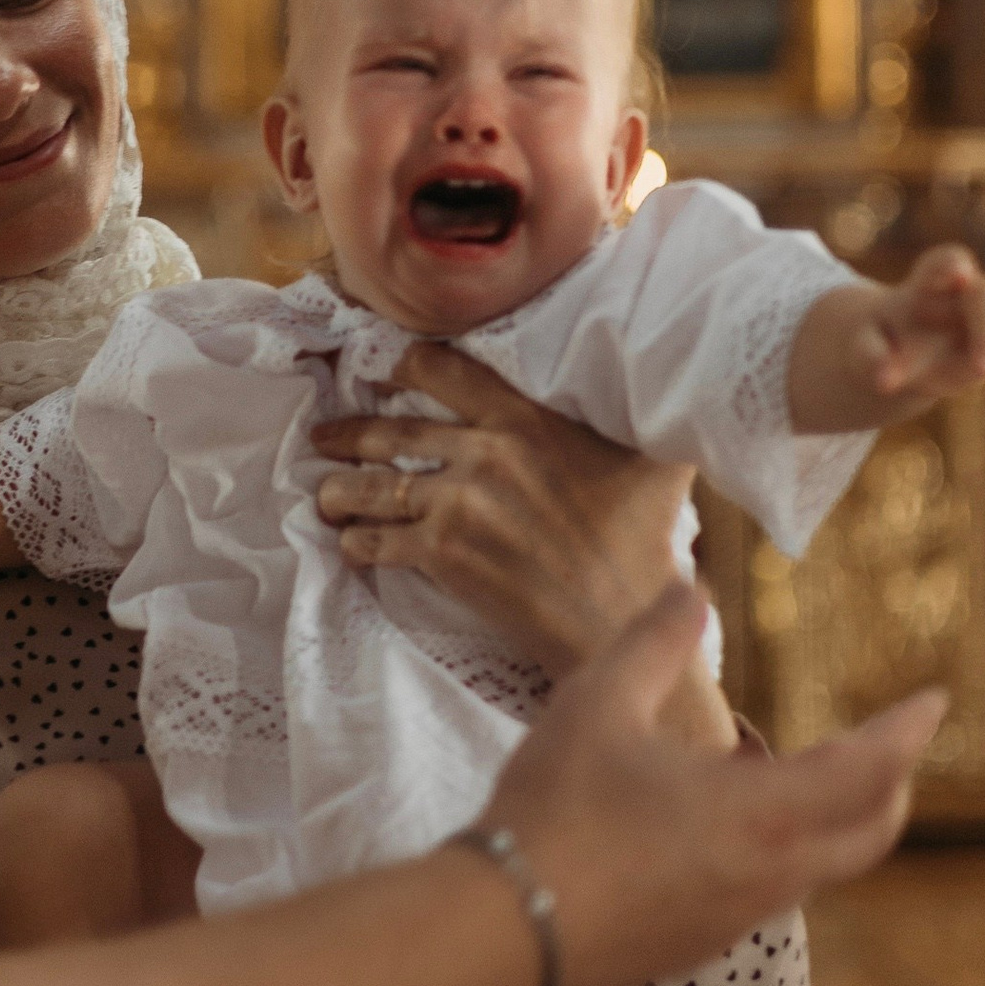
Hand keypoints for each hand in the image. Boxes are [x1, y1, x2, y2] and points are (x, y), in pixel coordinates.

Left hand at [311, 342, 695, 678]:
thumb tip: (661, 371)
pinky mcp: (445, 557)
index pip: (442, 372)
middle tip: (323, 435)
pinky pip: (382, 543)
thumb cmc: (647, 539)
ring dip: (342, 489)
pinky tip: (347, 543)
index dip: (403, 366)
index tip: (382, 371)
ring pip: (377, 488)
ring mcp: (458, 506)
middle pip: (393, 433)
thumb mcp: (652, 455)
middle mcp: (483, 454)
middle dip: (350, 433)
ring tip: (323, 493)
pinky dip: (359, 543)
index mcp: (526, 419)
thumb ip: (636, 410)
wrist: (624, 619)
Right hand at [490, 584, 939, 985]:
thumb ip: (653, 642)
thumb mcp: (598, 704)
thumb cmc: (554, 811)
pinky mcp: (700, 945)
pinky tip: (734, 829)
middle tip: (892, 744)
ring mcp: (737, 918)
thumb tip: (692, 589)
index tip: (936, 701)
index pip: (870, 770)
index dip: (908, 731)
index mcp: (762, 814)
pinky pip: (773, 892)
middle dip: (892, 785)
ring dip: (839, 819)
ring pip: (823, 867)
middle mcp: (770, 873)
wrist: (501, 934)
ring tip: (814, 775)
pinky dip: (787, 850)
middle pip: (871, 834)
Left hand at [848, 245, 984, 413]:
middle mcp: (965, 294)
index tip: (960, 270)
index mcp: (924, 288)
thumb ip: (870, 358)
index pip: (941, 264)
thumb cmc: (881, 342)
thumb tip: (885, 381)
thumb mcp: (862, 348)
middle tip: (982, 368)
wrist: (901, 349)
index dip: (951, 265)